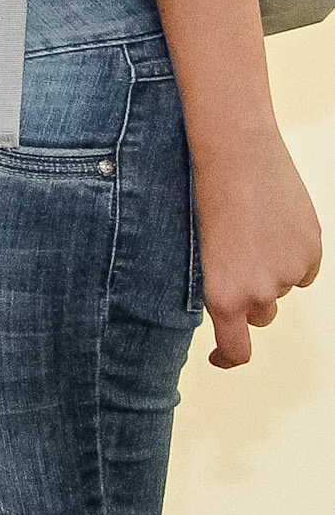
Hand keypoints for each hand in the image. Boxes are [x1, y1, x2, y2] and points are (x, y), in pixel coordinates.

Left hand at [195, 129, 322, 367]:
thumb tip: (235, 301)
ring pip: (283, 287)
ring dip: (271, 271)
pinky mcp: (311, 253)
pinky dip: (292, 255)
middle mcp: (259, 292)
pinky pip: (304, 269)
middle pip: (260, 314)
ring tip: (251, 231)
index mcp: (222, 294)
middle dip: (252, 299)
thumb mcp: (201, 249)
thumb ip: (221, 281)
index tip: (218, 356)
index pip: (236, 349)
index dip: (228, 358)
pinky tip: (274, 226)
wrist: (236, 155)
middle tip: (236, 262)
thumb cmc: (206, 197)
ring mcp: (289, 274)